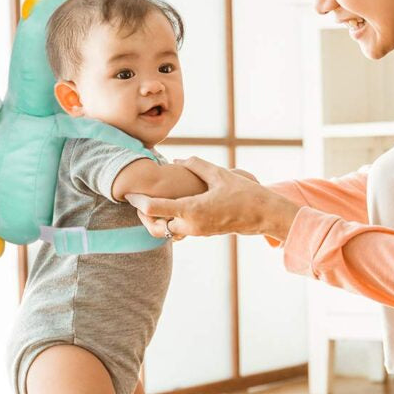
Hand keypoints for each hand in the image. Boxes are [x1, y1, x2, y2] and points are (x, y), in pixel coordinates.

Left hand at [124, 157, 297, 240]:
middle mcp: (191, 225)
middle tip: (136, 197)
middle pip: (155, 224)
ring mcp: (197, 231)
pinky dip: (169, 220)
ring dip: (156, 218)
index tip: (129, 192)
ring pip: (166, 229)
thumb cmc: (244, 193)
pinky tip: (169, 206)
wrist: (264, 215)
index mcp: (192, 210)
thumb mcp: (219, 174)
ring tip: (149, 202)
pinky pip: (179, 229)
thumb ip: (195, 165)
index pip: (154, 209)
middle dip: (144, 212)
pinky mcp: (202, 232)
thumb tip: (176, 161)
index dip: (138, 201)